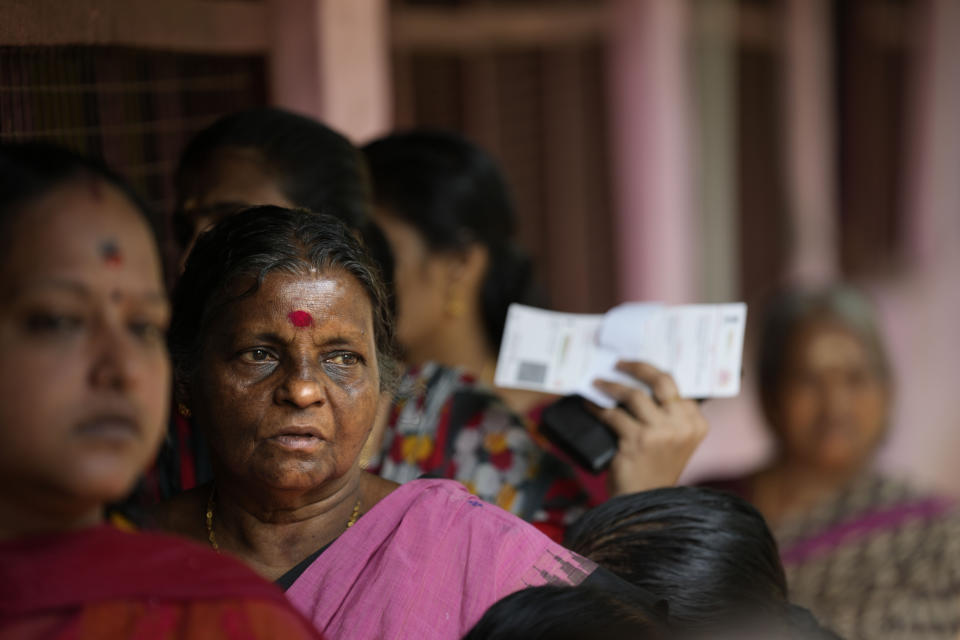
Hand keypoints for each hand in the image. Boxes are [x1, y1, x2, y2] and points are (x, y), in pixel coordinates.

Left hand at [589, 361, 708, 495]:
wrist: (645, 502)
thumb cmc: (654, 468)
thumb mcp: (673, 441)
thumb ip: (667, 415)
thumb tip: (638, 380)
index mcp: (696, 423)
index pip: (674, 385)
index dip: (651, 371)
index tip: (634, 365)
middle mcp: (683, 425)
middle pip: (660, 381)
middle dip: (636, 367)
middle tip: (618, 363)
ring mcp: (660, 433)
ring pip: (633, 395)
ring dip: (611, 386)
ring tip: (597, 382)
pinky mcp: (637, 441)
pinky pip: (612, 414)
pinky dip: (597, 407)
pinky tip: (589, 404)